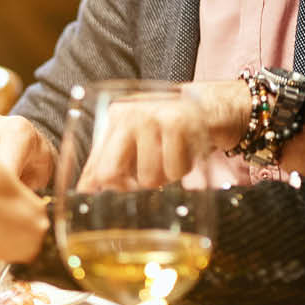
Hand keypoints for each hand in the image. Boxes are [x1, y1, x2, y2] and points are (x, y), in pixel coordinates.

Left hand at [77, 80, 244, 189]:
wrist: (219, 105)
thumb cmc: (177, 128)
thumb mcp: (141, 140)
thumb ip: (112, 161)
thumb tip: (85, 190)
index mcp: (115, 118)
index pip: (95, 167)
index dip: (105, 191)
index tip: (119, 198)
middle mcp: (128, 114)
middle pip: (109, 174)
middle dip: (131, 189)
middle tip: (152, 182)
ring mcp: (151, 116)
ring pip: (148, 178)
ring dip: (166, 178)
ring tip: (175, 158)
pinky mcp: (177, 123)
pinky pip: (174, 170)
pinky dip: (184, 170)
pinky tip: (188, 152)